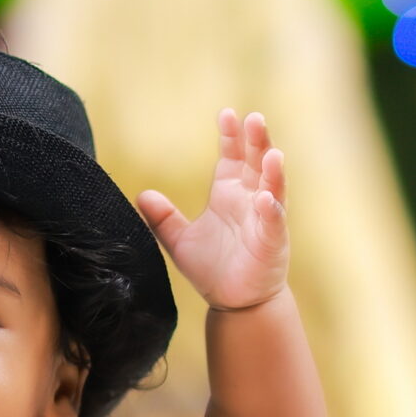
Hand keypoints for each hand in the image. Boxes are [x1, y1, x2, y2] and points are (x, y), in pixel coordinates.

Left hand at [136, 110, 288, 311]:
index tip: (226, 114)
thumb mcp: (179, 241)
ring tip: (272, 152)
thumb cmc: (212, 270)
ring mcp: (264, 220)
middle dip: (257, 141)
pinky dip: (272, 211)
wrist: (234, 303)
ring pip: (273, 188)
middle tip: (254, 118)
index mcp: (229, 194)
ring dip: (273, 170)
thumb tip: (141, 195)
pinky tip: (268, 199)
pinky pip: (274, 223)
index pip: (232, 157)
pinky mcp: (271, 243)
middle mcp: (250, 201)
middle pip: (257, 163)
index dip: (231, 136)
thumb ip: (162, 218)